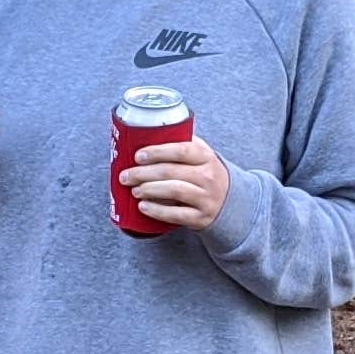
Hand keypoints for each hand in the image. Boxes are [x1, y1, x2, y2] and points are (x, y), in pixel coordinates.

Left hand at [117, 136, 231, 232]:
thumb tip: (148, 136)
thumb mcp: (201, 155)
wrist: (229, 201)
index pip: (181, 150)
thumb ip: (182, 143)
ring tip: (134, 190)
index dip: (157, 152)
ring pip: (174, 191)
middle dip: (143, 173)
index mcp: (206, 156)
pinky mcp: (201, 217)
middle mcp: (208, 176)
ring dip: (149, 189)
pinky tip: (143, 206)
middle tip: (126, 176)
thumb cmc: (205, 173)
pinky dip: (157, 211)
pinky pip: (176, 214)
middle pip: (171, 172)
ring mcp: (206, 198)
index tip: (138, 156)